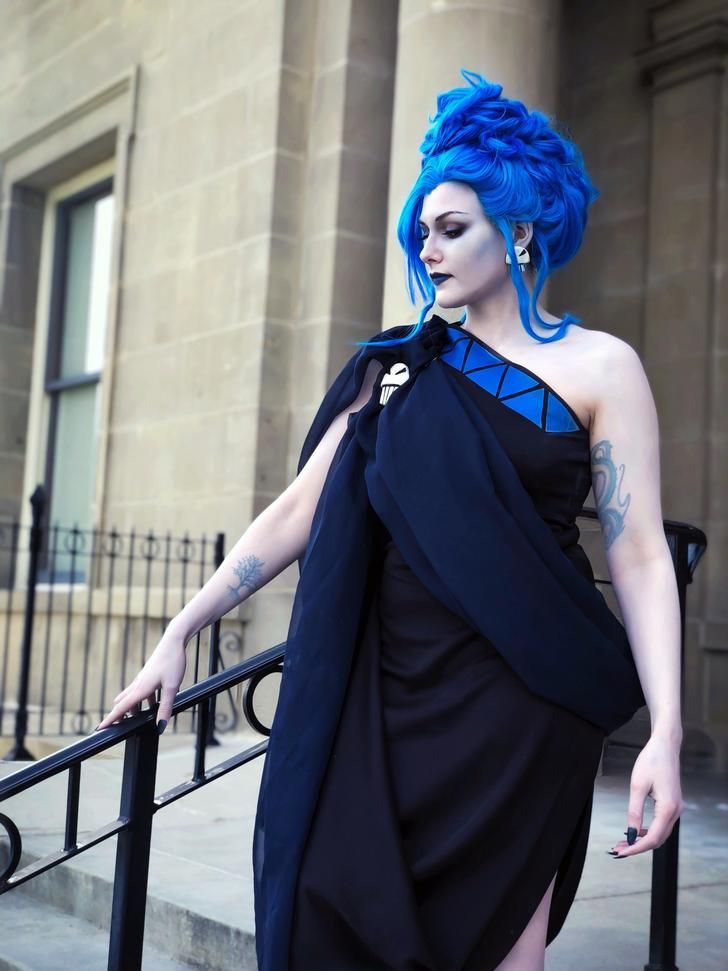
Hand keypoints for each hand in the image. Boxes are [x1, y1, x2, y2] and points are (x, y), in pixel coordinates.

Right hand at [95, 629, 187, 732]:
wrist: (174, 640)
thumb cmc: (172, 661)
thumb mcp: (172, 688)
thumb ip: (166, 708)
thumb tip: (160, 726)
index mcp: (140, 688)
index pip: (121, 708)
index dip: (110, 719)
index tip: (100, 728)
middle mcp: (138, 684)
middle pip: (123, 703)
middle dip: (119, 715)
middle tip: (118, 726)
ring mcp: (142, 678)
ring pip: (132, 696)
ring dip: (132, 708)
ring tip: (138, 718)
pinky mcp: (148, 674)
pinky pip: (141, 690)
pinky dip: (143, 699)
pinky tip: (154, 702)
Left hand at [609, 733, 683, 858]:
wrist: (665, 746)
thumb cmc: (651, 761)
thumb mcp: (637, 786)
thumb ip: (634, 812)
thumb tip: (630, 834)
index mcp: (668, 808)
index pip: (652, 838)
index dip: (635, 848)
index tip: (620, 852)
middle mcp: (676, 811)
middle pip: (657, 839)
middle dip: (637, 847)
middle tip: (618, 849)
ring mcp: (676, 808)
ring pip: (660, 834)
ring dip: (642, 840)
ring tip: (623, 841)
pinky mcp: (673, 804)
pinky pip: (661, 824)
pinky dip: (648, 831)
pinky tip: (635, 831)